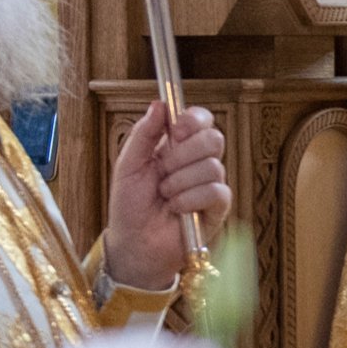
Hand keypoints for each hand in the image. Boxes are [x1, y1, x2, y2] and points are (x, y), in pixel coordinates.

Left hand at [104, 101, 231, 289]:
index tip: (175, 130)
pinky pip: (216, 191)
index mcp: (178, 146)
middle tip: (164, 168)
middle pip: (214, 138)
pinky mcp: (218, 208)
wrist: (133, 243)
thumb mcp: (128, 165)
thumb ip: (144, 134)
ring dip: (181, 181)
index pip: (202, 119)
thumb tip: (159, 104)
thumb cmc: (129, 206)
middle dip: (184, 153)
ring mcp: (210, 185)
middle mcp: (198, 162)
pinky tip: (177, 208)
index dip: (193, 120)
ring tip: (166, 195)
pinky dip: (190, 199)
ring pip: (212, 166)